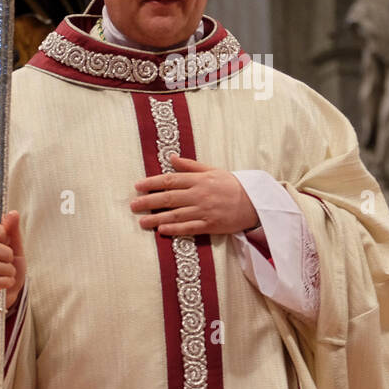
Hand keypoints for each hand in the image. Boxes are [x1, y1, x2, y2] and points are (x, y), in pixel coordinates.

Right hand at [0, 211, 24, 308]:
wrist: (9, 291)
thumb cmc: (10, 267)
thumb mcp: (16, 247)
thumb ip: (13, 231)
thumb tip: (13, 213)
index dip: (0, 232)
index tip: (7, 240)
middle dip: (6, 254)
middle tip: (10, 260)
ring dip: (7, 270)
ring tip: (10, 273)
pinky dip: (4, 282)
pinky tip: (7, 282)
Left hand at [131, 154, 258, 235]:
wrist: (255, 202)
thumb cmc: (232, 184)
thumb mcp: (212, 170)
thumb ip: (191, 166)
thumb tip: (171, 158)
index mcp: (199, 180)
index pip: (170, 180)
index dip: (152, 183)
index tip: (137, 186)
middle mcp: (200, 195)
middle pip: (169, 198)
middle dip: (148, 201)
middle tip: (133, 205)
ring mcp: (205, 211)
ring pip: (176, 215)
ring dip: (156, 218)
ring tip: (141, 222)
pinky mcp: (211, 225)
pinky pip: (190, 228)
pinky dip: (175, 229)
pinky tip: (162, 230)